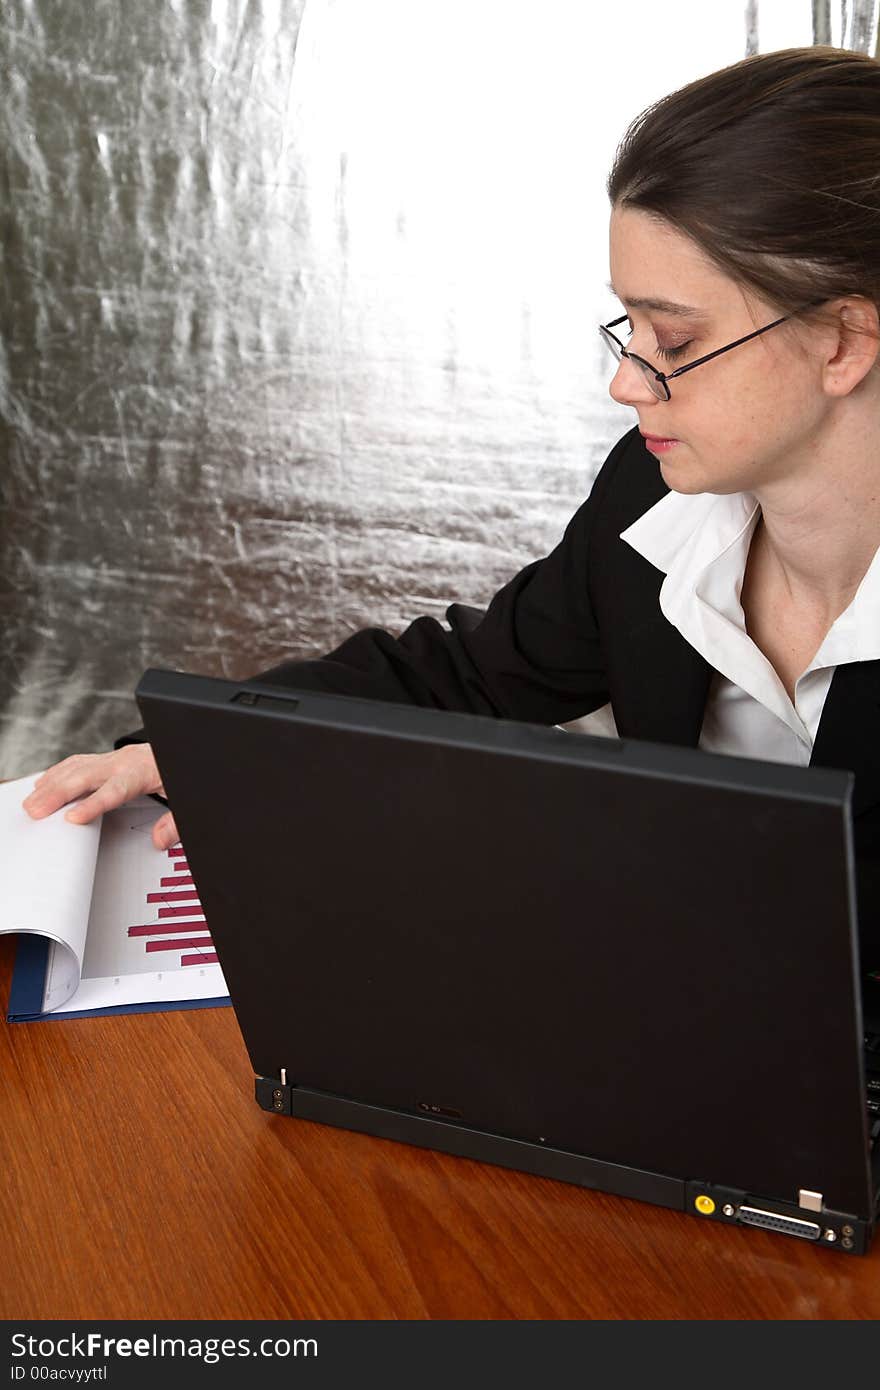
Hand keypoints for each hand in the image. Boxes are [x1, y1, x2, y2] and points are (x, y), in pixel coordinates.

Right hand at [21, 745, 178, 849]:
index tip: (73, 818)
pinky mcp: (108, 758)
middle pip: (86, 776)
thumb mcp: (186, 799)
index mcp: (144, 771)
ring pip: (77, 768)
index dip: (93, 804)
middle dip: (58, 794)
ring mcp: (114, 758)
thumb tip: (160, 841)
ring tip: (32, 802)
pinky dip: (58, 772)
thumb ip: (175, 822)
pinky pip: (79, 763)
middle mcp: (125, 761)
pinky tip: (45, 783)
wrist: (184, 747)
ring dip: (52, 784)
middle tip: (37, 810)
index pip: (115, 790)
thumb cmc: (180, 770)